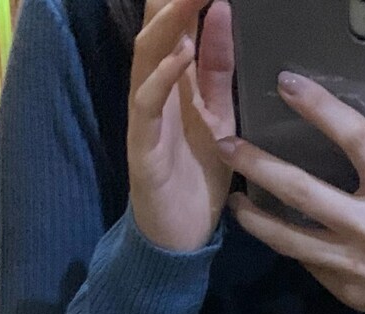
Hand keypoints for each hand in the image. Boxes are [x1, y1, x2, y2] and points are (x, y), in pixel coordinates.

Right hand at [128, 0, 234, 252]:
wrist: (182, 238)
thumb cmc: (199, 177)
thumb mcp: (220, 117)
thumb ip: (219, 69)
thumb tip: (222, 9)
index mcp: (174, 82)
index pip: (173, 24)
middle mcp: (154, 91)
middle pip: (157, 31)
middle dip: (173, 0)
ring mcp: (145, 117)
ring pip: (148, 58)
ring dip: (168, 25)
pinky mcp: (142, 146)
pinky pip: (147, 105)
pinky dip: (163, 77)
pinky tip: (180, 55)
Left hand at [219, 73, 364, 313]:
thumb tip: (338, 156)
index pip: (353, 137)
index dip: (318, 107)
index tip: (286, 83)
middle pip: (300, 191)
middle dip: (257, 165)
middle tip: (226, 146)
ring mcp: (353, 265)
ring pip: (288, 239)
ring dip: (254, 218)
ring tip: (236, 200)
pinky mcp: (345, 291)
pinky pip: (308, 262)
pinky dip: (291, 244)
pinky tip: (280, 231)